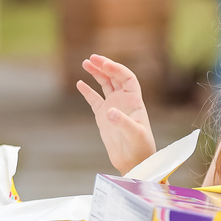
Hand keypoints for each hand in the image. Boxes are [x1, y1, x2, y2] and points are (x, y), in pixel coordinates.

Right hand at [76, 54, 156, 174]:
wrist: (134, 162)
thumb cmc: (140, 148)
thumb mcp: (134, 135)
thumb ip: (123, 122)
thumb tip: (109, 111)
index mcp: (134, 100)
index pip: (126, 77)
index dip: (117, 69)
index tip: (105, 64)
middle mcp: (124, 100)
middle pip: (114, 77)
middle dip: (104, 66)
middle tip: (91, 58)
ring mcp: (113, 107)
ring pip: (104, 85)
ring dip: (96, 73)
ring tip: (85, 63)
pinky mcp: (103, 117)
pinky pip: (94, 99)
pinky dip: (87, 91)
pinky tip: (80, 82)